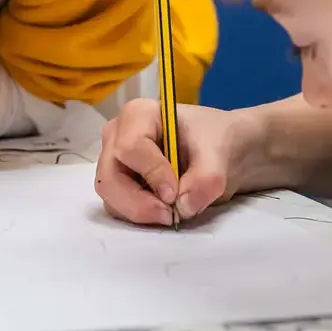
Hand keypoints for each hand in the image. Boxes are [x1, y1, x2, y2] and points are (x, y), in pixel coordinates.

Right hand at [94, 100, 251, 225]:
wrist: (221, 152)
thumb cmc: (215, 140)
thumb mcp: (219, 155)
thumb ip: (205, 179)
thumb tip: (183, 207)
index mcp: (139, 115)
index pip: (131, 147)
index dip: (152, 173)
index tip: (175, 193)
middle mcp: (117, 136)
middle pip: (110, 177)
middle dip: (138, 202)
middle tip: (170, 215)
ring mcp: (115, 162)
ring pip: (111, 197)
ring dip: (140, 212)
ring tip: (172, 213)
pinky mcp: (119, 185)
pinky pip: (119, 208)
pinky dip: (141, 216)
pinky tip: (165, 211)